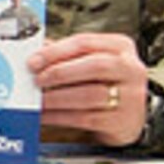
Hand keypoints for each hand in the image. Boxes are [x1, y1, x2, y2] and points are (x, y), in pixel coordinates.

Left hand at [28, 33, 146, 146]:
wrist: (129, 116)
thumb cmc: (106, 83)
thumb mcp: (92, 62)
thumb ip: (67, 55)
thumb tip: (35, 54)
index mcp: (120, 47)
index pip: (85, 42)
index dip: (55, 51)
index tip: (33, 61)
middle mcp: (130, 69)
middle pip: (94, 66)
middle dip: (60, 73)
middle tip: (37, 80)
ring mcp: (130, 96)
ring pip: (90, 95)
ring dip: (57, 98)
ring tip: (39, 100)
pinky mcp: (122, 121)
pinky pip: (85, 118)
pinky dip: (60, 116)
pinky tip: (46, 115)